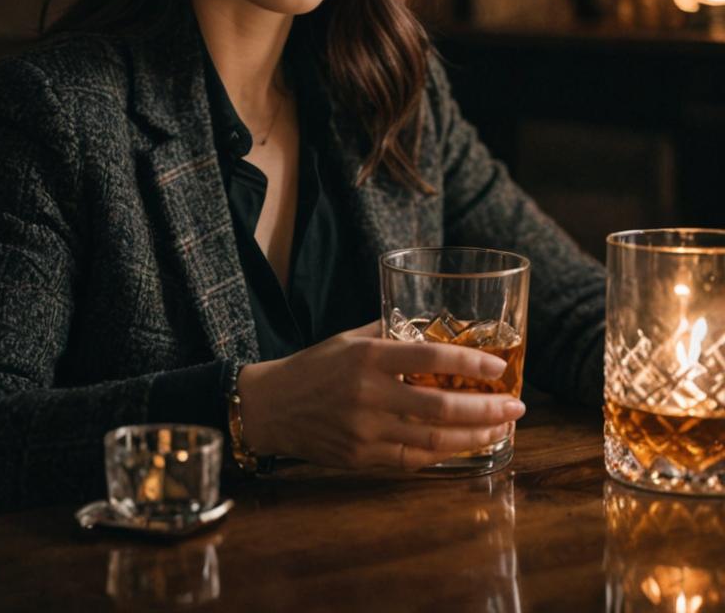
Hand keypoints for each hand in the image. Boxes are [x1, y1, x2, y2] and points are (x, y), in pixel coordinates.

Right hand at [235, 321, 525, 469]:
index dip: (469, 361)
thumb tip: (434, 329)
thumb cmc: (314, 366)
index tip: (498, 367)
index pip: (430, 357)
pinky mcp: (362, 457)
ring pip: (434, 438)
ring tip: (501, 429)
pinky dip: (445, 453)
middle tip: (516, 407)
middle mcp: (369, 394)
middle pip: (440, 405)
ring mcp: (366, 430)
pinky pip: (414, 458)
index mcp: (368, 356)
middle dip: (486, 408)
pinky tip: (467, 446)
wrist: (271, 407)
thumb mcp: (350, 339)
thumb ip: (391, 334)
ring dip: (475, 435)